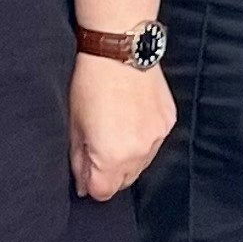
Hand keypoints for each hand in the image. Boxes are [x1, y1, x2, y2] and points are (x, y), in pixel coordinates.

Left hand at [71, 56, 173, 201]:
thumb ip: (79, 160)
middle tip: (96, 146)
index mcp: (113, 157)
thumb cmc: (91, 82)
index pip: (103, 192)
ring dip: (127, 156)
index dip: (90, 183)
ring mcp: (157, 137)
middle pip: (124, 181)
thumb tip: (83, 183)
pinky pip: (153, 142)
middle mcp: (140, 153)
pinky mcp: (168, 121)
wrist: (120, 49)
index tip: (84, 169)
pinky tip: (130, 118)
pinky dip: (142, 138)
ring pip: (141, 163)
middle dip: (109, 172)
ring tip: (114, 129)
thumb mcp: (74, 125)